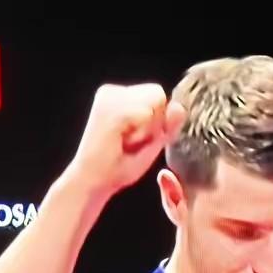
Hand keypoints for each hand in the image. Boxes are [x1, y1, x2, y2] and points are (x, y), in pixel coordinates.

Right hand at [68, 83, 185, 195]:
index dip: (156, 120)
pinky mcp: (109, 106)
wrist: (93, 182)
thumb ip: (169, 124)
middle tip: (129, 141)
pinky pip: (146, 112)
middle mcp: (112, 91)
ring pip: (154, 100)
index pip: (157, 94)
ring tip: (125, 142)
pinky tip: (123, 141)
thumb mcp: (153, 142)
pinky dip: (141, 131)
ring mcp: (108, 95)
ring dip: (147, 128)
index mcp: (120, 96)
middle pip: (158, 93)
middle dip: (153, 121)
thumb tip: (180, 106)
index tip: (135, 139)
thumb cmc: (120, 166)